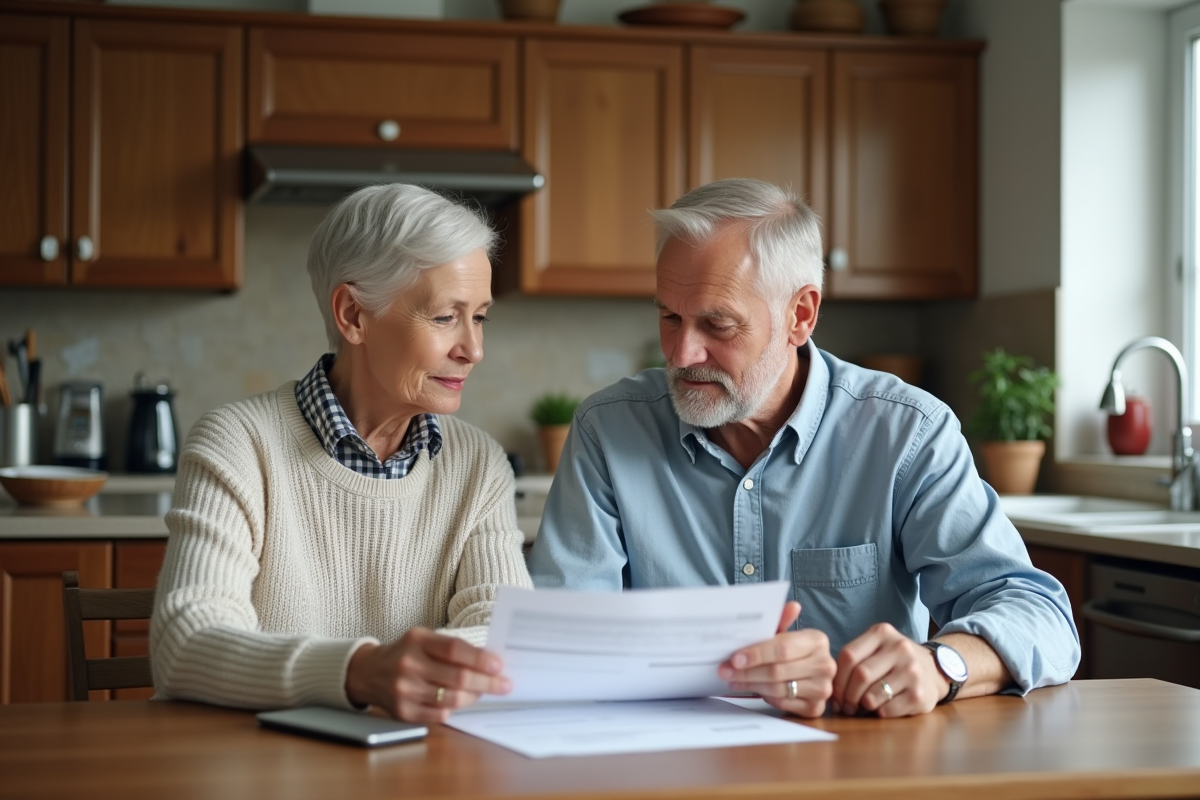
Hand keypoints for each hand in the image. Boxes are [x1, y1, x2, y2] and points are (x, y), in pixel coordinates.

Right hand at [345, 627, 511, 723]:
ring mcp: (404, 690)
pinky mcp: (402, 711)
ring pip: (452, 698)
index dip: (480, 659)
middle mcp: (409, 664)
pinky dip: (454, 708)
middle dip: (487, 683)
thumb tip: (488, 660)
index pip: (454, 649)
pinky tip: (461, 701)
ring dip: (474, 697)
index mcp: (417, 640)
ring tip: (483, 692)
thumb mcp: (423, 639)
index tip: (499, 665)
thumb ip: (451, 647)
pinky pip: (439, 714)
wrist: (368, 672)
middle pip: (457, 678)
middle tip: (504, 685)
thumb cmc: (405, 653)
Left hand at [718, 601, 835, 717]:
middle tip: (726, 670)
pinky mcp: (815, 707)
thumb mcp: (786, 634)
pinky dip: (765, 696)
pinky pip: (783, 703)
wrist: (812, 674)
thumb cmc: (795, 651)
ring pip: (778, 689)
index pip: (783, 648)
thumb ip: (782, 620)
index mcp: (818, 641)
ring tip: (734, 680)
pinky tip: (753, 689)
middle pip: (777, 671)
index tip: (735, 658)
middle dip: (747, 672)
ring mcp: (822, 688)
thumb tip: (792, 606)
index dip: (757, 654)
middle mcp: (825, 665)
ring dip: (751, 684)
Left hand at [831, 623, 948, 717]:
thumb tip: (829, 686)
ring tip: (860, 707)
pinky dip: (878, 713)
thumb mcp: (877, 647)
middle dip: (847, 695)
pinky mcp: (920, 695)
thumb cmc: (895, 661)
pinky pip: (887, 710)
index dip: (837, 678)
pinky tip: (880, 709)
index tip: (834, 693)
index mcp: (882, 632)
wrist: (934, 670)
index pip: (848, 655)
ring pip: (872, 695)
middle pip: (860, 675)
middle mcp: (900, 648)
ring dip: (861, 706)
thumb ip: (855, 658)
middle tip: (844, 706)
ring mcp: (912, 671)